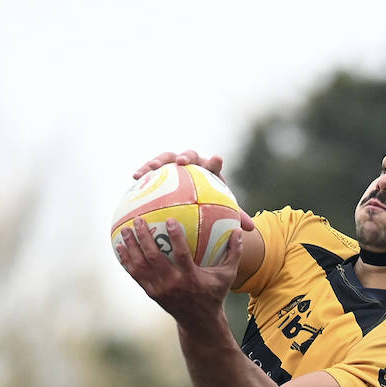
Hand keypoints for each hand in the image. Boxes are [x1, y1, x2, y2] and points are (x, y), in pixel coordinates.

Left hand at [115, 215, 242, 319]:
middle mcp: (173, 284)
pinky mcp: (152, 293)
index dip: (176, 238)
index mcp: (191, 279)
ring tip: (125, 230)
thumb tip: (239, 231)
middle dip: (144, 238)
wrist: (199, 322)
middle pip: (155, 258)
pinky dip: (127, 260)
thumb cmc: (214, 294)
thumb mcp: (226, 276)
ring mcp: (160, 290)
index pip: (182, 256)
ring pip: (141, 266)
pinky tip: (120, 247)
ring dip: (132, 247)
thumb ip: (233, 254)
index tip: (170, 220)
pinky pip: (136, 275)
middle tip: (138, 219)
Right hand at [131, 149, 254, 231]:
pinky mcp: (160, 170)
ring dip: (158, 161)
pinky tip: (134, 178)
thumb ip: (235, 217)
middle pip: (189, 156)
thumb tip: (251, 229)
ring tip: (151, 168)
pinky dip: (143, 171)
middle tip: (181, 163)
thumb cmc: (209, 205)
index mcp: (208, 172)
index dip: (214, 162)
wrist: (192, 197)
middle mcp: (191, 164)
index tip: (216, 160)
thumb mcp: (222, 211)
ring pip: (165, 158)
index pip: (212, 165)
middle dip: (185, 157)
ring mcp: (174, 165)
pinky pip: (150, 170)